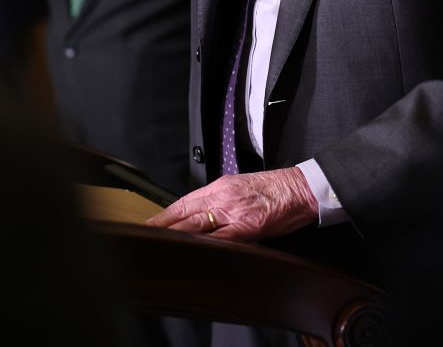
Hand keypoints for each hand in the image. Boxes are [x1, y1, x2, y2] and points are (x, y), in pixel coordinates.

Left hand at [145, 167, 318, 241]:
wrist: (300, 188)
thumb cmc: (274, 190)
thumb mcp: (240, 188)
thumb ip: (219, 202)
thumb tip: (200, 217)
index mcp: (219, 188)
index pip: (182, 203)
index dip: (163, 217)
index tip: (147, 227)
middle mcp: (221, 197)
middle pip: (183, 215)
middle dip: (162, 228)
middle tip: (142, 240)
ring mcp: (233, 212)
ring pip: (196, 226)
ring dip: (175, 238)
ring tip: (157, 249)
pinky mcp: (247, 226)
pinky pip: (220, 238)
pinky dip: (203, 246)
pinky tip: (189, 253)